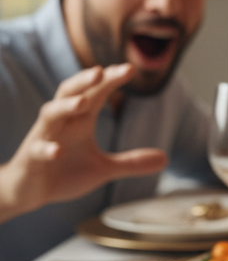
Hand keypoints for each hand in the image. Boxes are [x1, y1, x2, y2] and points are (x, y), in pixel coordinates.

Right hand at [0, 64, 166, 224]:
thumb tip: (166, 158)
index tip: (129, 69)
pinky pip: (37, 149)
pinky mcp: (31, 158)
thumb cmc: (64, 173)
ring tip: (83, 103)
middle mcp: (61, 123)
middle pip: (70, 93)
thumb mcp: (104, 169)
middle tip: (102, 71)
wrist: (28, 191)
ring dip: (65, 106)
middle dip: (84, 81)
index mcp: (79, 122)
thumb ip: (131, 162)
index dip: (109, 81)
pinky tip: (57, 150)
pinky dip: (47, 148)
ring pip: (50, 113)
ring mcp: (44, 138)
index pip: (95, 94)